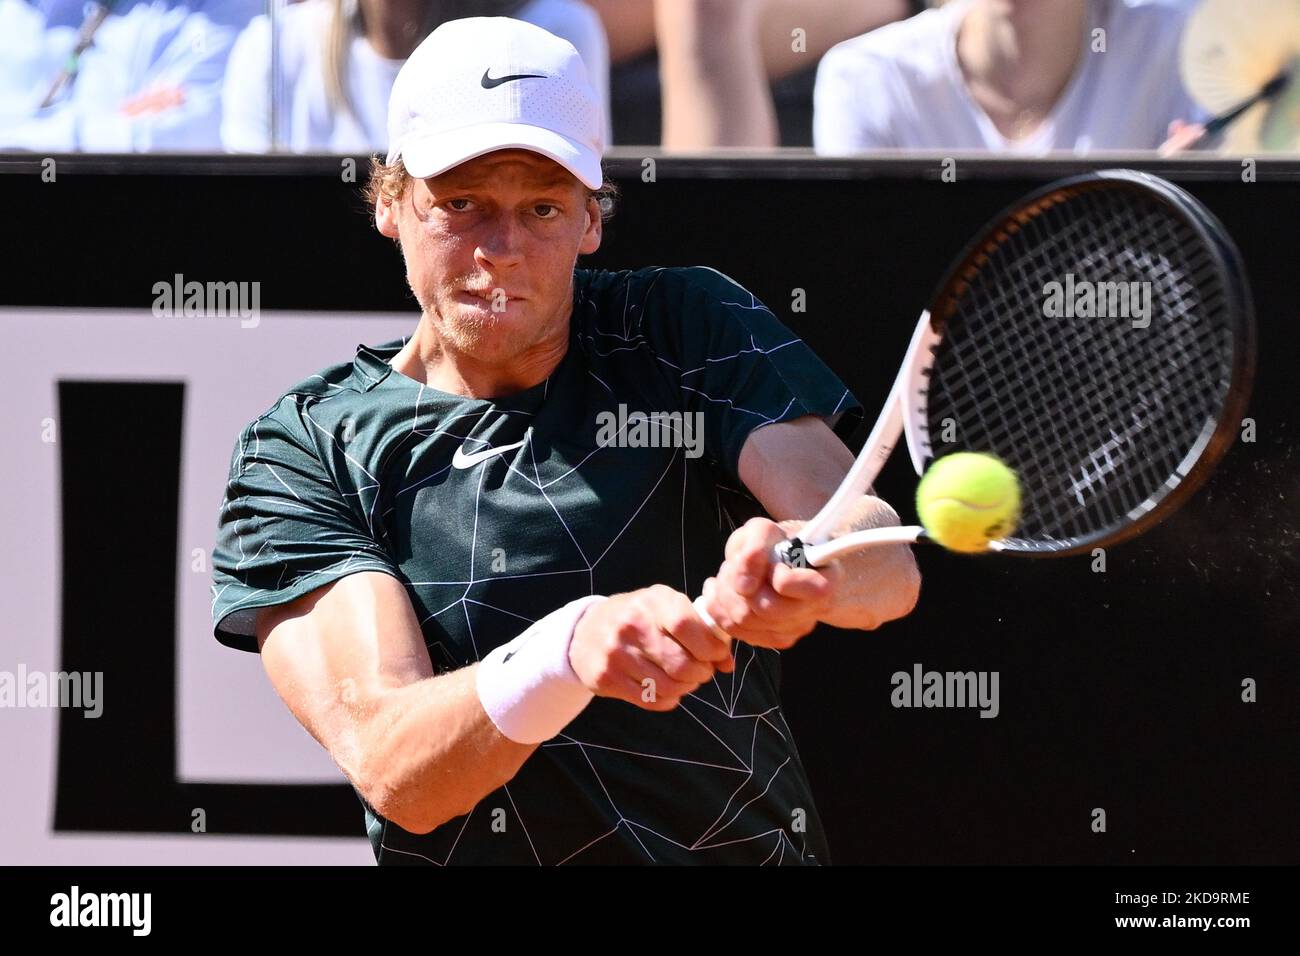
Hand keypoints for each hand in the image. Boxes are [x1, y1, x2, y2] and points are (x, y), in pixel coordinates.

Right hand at [569, 585, 733, 711]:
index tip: (717, 654)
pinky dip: (668, 699)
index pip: (687, 626)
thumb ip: (699, 630)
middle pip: (681, 664)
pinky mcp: (606, 679)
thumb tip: (727, 663)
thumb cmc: (638, 618)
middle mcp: (631, 626)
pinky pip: (650, 700)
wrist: (585, 632)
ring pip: (668, 686)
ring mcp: (616, 654)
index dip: (710, 647)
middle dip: (701, 673)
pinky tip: (667, 689)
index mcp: (651, 602)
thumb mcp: (665, 608)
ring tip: (685, 680)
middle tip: (702, 671)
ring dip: (686, 688)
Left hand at [700, 517, 842, 649]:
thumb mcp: (764, 531)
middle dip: (737, 582)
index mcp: (822, 580)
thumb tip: (744, 585)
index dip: (767, 571)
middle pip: (761, 607)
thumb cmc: (778, 544)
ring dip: (725, 594)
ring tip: (729, 576)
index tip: (769, 561)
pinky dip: (720, 608)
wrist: (787, 561)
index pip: (784, 583)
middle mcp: (814, 610)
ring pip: (743, 621)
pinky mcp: (775, 639)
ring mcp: (796, 628)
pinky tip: (726, 591)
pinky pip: (735, 630)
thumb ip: (755, 546)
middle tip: (735, 565)